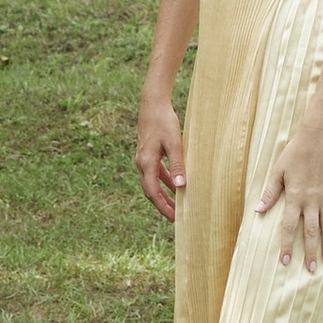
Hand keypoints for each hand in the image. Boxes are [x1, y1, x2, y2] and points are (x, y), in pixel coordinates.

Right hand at [135, 99, 184, 225]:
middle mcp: (142, 163)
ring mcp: (144, 159)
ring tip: (176, 207)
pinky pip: (155, 173)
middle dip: (162, 205)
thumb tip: (181, 185)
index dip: (162, 207)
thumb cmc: (164, 122)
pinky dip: (164, 182)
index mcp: (146, 163)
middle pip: (150, 191)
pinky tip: (175, 186)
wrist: (153, 104)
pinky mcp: (148, 154)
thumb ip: (177, 165)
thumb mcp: (174, 143)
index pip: (152, 192)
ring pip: (152, 183)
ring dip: (163, 195)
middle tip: (175, 218)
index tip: (173, 218)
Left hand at [258, 129, 322, 271]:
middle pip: (310, 231)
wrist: (320, 135)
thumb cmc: (296, 152)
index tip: (285, 262)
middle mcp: (311, 200)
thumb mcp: (278, 171)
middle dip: (309, 252)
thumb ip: (270, 192)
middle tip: (310, 270)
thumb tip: (258, 211)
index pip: (288, 227)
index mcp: (294, 196)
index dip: (286, 245)